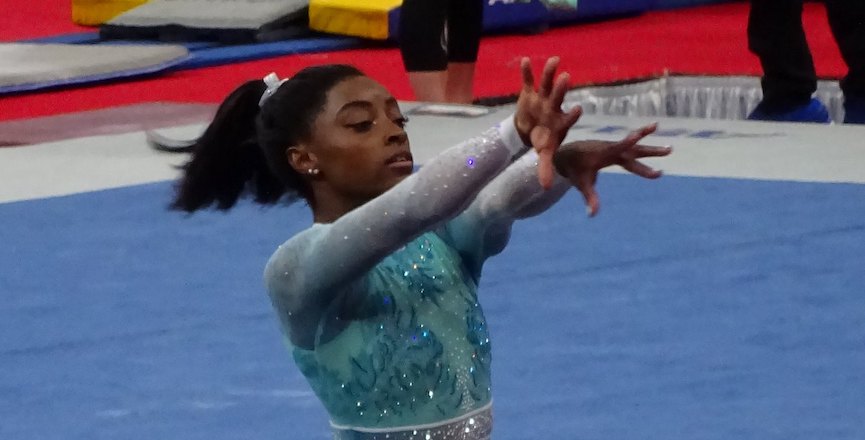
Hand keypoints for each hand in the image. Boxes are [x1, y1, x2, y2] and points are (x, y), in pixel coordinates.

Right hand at [514, 57, 582, 189]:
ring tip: (555, 61)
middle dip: (561, 88)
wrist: (529, 128)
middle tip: (567, 78)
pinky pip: (528, 80)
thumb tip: (545, 188)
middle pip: (558, 97)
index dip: (571, 115)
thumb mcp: (544, 153)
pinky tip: (525, 61)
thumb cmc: (542, 139)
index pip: (567, 118)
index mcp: (559, 122)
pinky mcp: (529, 92)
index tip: (578, 110)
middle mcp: (552, 107)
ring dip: (549, 73)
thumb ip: (546, 167)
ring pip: (547, 83)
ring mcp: (542, 98)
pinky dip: (526, 72)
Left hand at [553, 123, 671, 216]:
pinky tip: (655, 149)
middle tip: (669, 150)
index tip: (637, 136)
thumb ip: (589, 197)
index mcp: (603, 153)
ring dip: (652, 149)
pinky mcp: (616, 150)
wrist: (566, 155)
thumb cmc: (574, 169)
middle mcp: (612, 148)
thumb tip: (592, 214)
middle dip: (651, 151)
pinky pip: (632, 149)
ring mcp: (615, 148)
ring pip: (636, 148)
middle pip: (634, 149)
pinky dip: (643, 148)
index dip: (627, 142)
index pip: (618, 148)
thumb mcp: (582, 184)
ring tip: (669, 149)